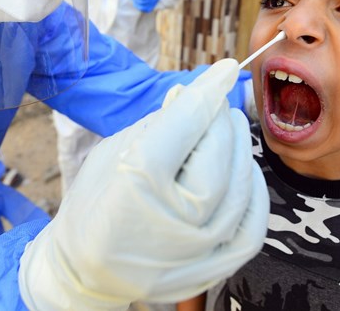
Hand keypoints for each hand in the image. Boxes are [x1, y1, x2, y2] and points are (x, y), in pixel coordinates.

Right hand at [18, 59, 268, 309]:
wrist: (87, 270)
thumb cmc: (96, 203)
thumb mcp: (114, 153)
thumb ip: (159, 124)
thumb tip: (196, 96)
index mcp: (135, 184)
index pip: (185, 124)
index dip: (208, 91)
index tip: (226, 69)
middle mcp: (172, 221)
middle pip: (218, 154)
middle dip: (221, 121)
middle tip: (215, 105)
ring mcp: (197, 252)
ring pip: (241, 186)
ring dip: (239, 150)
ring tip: (225, 133)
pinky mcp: (214, 271)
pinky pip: (253, 225)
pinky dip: (253, 192)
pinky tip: (242, 171)